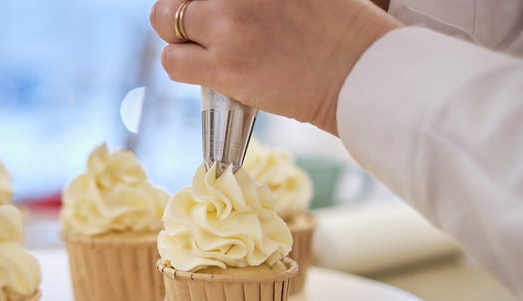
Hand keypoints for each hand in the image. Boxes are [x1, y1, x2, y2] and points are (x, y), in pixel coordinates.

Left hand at [150, 0, 400, 134]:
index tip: (210, 9)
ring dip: (178, 35)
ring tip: (202, 47)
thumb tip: (228, 5)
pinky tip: (203, 67)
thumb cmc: (340, 29)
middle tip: (200, 24)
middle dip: (183, 7)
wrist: (358, 72)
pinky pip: (173, 61)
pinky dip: (180, 64)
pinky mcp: (223, 65)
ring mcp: (228, 24)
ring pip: (165, 20)